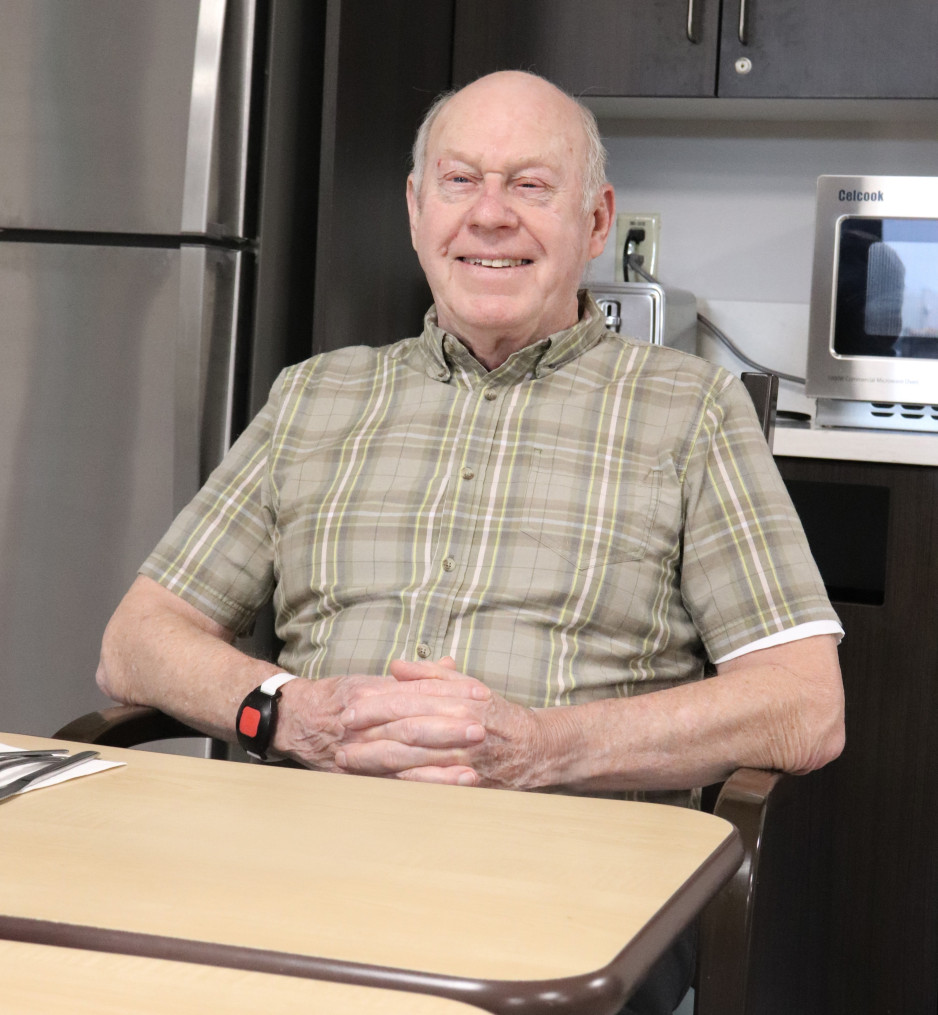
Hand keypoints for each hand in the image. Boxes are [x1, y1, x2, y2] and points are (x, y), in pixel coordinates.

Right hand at [272, 668, 491, 776]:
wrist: (293, 721)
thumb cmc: (336, 699)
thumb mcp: (371, 680)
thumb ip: (413, 678)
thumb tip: (450, 665)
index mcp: (370, 694)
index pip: (415, 692)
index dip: (450, 694)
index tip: (481, 695)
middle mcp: (363, 721)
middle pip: (411, 724)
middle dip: (448, 728)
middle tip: (482, 727)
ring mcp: (360, 750)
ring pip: (404, 755)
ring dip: (441, 760)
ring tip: (474, 762)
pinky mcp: (359, 775)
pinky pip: (397, 782)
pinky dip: (426, 783)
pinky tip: (451, 785)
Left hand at [335, 658, 551, 788]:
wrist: (534, 748)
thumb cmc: (496, 714)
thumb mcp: (468, 685)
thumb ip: (431, 675)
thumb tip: (396, 665)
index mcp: (459, 700)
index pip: (410, 700)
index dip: (377, 704)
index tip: (351, 708)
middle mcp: (461, 727)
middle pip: (406, 729)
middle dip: (369, 733)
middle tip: (341, 735)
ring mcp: (464, 757)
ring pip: (413, 758)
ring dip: (375, 760)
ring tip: (348, 760)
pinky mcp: (466, 782)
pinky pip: (429, 783)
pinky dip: (402, 782)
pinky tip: (378, 781)